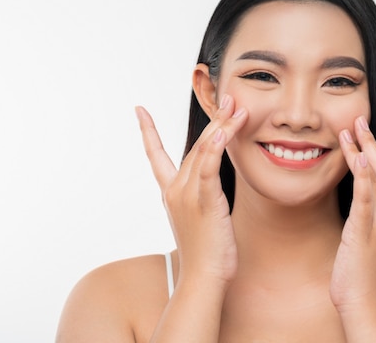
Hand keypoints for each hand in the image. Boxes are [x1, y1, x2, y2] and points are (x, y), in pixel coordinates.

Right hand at [135, 94, 247, 286]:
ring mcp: (187, 195)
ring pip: (203, 152)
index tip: (139, 110)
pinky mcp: (204, 202)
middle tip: (227, 98)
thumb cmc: (205, 250)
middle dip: (213, 120)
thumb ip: (200, 196)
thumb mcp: (198, 217)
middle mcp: (175, 190)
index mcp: (170, 192)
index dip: (148, 132)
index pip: (155, 155)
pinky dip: (215, 149)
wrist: (203, 277)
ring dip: (221, 126)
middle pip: (194, 146)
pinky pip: (208, 169)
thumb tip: (207, 185)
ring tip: (236, 106)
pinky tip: (223, 132)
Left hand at [330, 115, 375, 315]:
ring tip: (350, 130)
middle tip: (360, 121)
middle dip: (373, 143)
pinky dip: (362, 179)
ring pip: (375, 179)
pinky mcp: (362, 232)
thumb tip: (371, 200)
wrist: (363, 304)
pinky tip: (358, 158)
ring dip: (361, 151)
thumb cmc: (367, 274)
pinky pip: (364, 200)